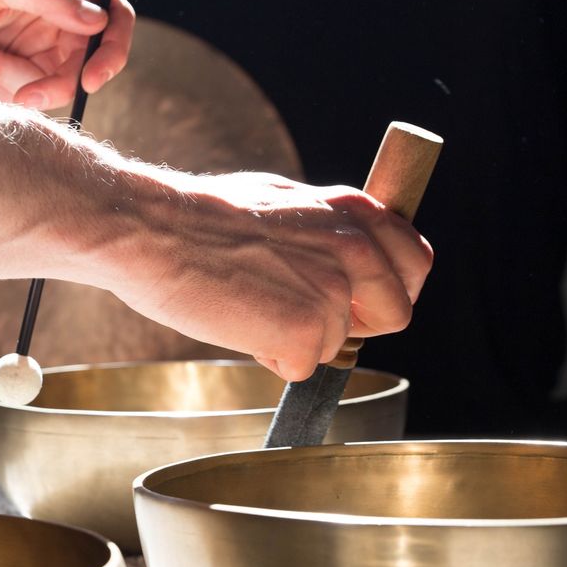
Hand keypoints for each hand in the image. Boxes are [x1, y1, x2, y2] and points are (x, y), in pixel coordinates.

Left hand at [0, 0, 134, 107]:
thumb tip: (98, 19)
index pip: (113, 15)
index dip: (111, 51)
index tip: (90, 81)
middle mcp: (54, 10)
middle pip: (85, 63)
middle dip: (51, 82)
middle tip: (23, 97)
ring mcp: (37, 43)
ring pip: (53, 84)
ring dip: (12, 80)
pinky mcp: (17, 70)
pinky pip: (28, 94)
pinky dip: (0, 87)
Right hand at [101, 171, 433, 381]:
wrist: (152, 230)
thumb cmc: (198, 216)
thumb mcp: (281, 199)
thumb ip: (324, 227)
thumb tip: (337, 254)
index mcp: (354, 212)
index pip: (415, 264)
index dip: (386, 290)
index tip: (356, 299)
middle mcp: (356, 249)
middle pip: (394, 315)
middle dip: (352, 325)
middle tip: (299, 311)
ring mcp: (333, 291)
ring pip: (333, 345)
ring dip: (291, 338)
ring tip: (244, 303)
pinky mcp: (304, 330)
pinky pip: (300, 368)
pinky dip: (267, 356)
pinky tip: (236, 323)